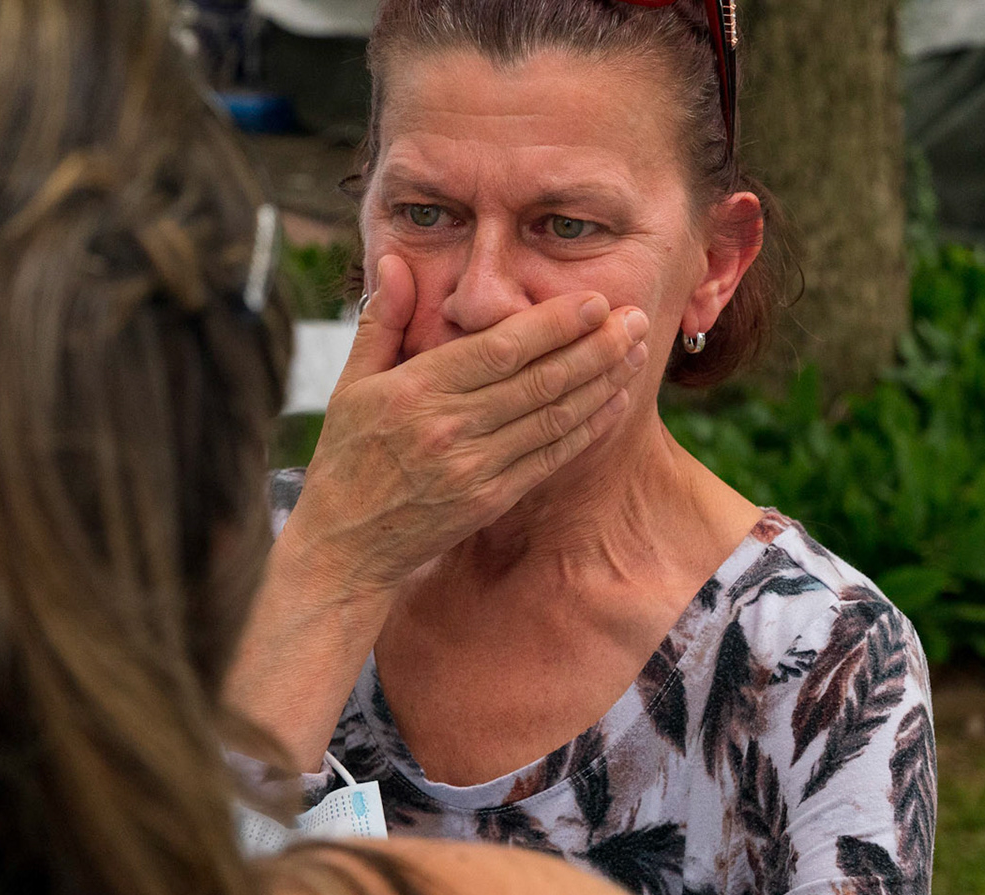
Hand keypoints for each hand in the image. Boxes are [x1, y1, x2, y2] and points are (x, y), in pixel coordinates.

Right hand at [284, 253, 651, 600]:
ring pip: (553, 417)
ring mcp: (474, 468)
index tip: (594, 301)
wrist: (348, 544)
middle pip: (539, 380)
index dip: (553, 324)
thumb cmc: (347, 457)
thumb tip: (395, 261)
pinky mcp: (491, 499)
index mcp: (415, 390)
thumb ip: (380, 322)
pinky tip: (615, 401)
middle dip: (596, 347)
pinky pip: (550, 456)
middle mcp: (449, 428)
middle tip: (637, 319)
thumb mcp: (349, 385)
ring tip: (637, 353)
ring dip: (603, 383)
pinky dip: (588, 428)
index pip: (499, 349)